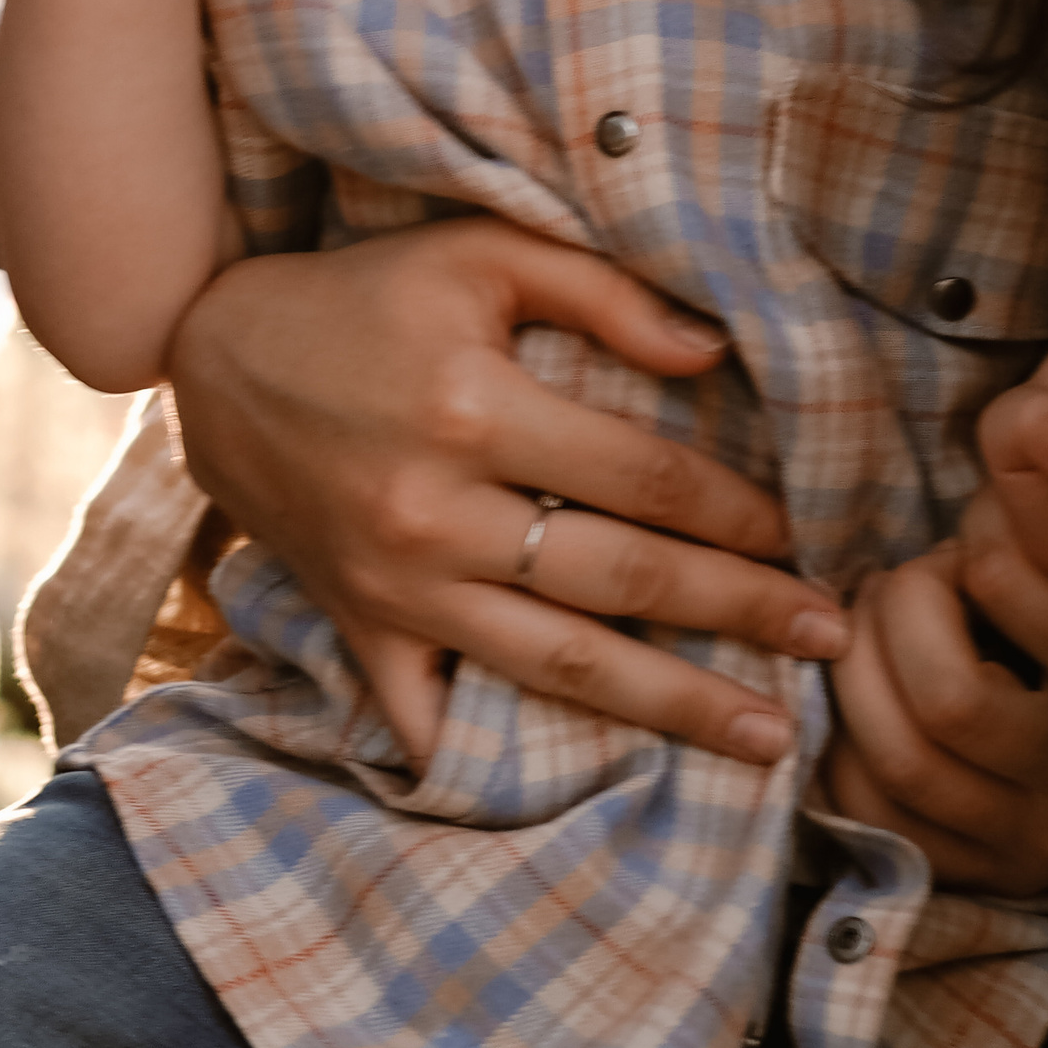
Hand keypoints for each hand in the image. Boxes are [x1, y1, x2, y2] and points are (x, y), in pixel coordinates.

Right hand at [163, 217, 848, 768]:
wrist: (214, 353)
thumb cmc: (365, 294)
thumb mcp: (480, 254)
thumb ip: (603, 293)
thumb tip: (714, 355)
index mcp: (476, 408)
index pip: (644, 479)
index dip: (737, 513)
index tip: (804, 534)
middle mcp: (439, 510)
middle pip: (622, 580)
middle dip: (740, 615)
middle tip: (833, 640)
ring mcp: (398, 584)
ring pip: (558, 664)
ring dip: (671, 705)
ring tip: (768, 737)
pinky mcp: (361, 627)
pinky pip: (432, 714)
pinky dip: (495, 758)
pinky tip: (580, 793)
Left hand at [820, 531, 1047, 895]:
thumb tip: (1007, 444)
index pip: (1017, 590)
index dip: (976, 541)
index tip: (979, 534)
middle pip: (945, 698)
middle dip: (896, 613)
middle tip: (902, 581)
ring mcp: (1032, 844)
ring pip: (897, 763)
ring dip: (855, 673)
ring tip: (872, 629)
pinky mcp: (985, 875)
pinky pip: (873, 817)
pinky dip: (841, 747)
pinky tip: (862, 695)